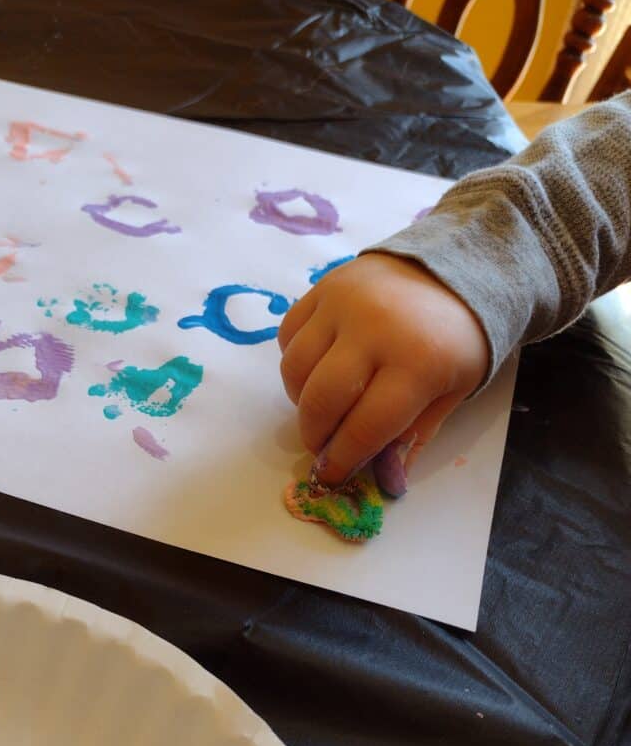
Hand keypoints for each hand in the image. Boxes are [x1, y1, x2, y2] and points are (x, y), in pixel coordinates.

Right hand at [278, 253, 489, 488]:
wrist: (456, 267)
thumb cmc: (458, 339)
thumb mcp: (454, 391)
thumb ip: (415, 434)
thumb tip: (384, 479)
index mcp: (417, 364)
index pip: (365, 427)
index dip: (343, 460)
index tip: (330, 476)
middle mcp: (374, 331)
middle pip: (321, 400)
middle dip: (314, 435)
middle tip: (321, 446)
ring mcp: (343, 304)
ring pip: (295, 368)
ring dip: (300, 399)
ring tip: (320, 407)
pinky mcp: (324, 287)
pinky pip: (288, 334)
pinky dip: (295, 361)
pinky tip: (316, 369)